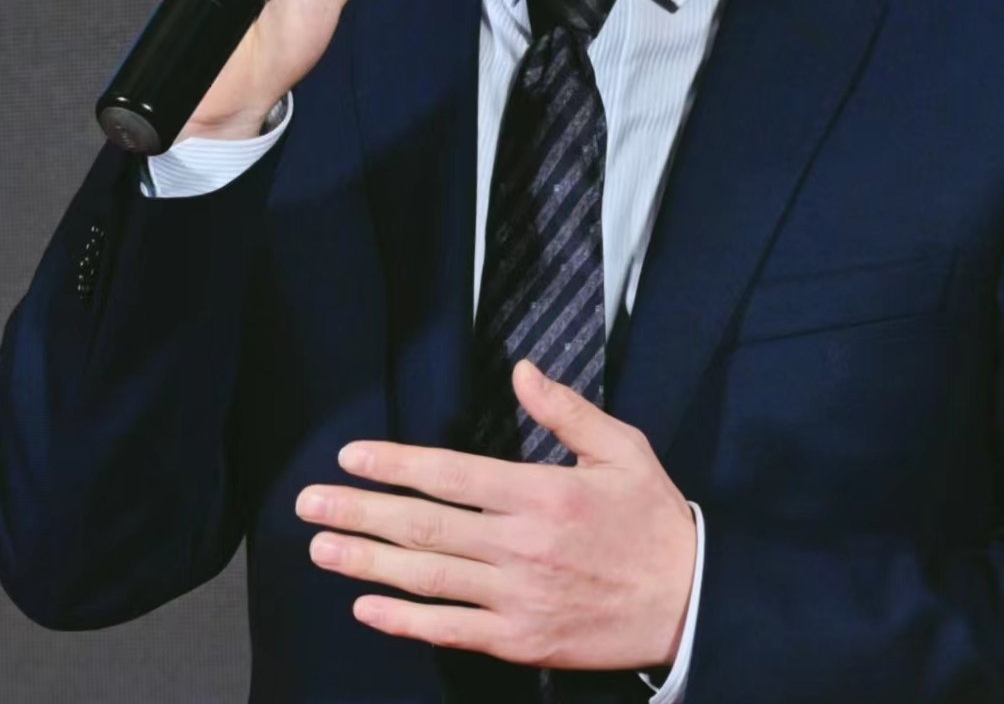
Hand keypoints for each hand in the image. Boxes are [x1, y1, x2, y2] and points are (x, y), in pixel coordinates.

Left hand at [295, 360, 697, 672]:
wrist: (688, 601)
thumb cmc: (652, 518)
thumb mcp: (621, 449)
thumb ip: (566, 410)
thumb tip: (521, 370)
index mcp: (540, 493)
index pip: (450, 474)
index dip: (395, 464)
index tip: (351, 456)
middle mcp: (520, 545)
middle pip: (424, 525)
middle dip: (359, 513)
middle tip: (308, 505)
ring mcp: (517, 597)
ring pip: (427, 578)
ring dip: (367, 562)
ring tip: (321, 549)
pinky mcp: (521, 640)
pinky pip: (451, 629)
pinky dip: (405, 619)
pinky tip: (368, 605)